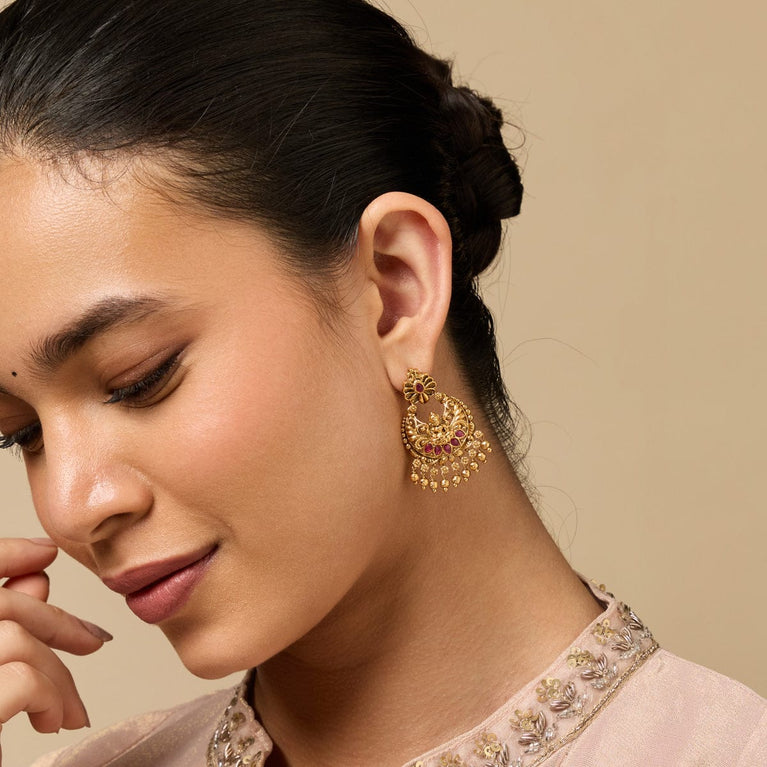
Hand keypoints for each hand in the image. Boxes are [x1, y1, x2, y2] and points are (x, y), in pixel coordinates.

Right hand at [0, 538, 111, 763]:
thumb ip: (1, 622)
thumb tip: (38, 576)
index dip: (5, 553)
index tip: (45, 556)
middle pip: (1, 608)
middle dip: (57, 624)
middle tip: (95, 642)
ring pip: (15, 641)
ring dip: (55, 674)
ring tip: (64, 711)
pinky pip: (20, 678)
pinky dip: (48, 695)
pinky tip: (49, 719)